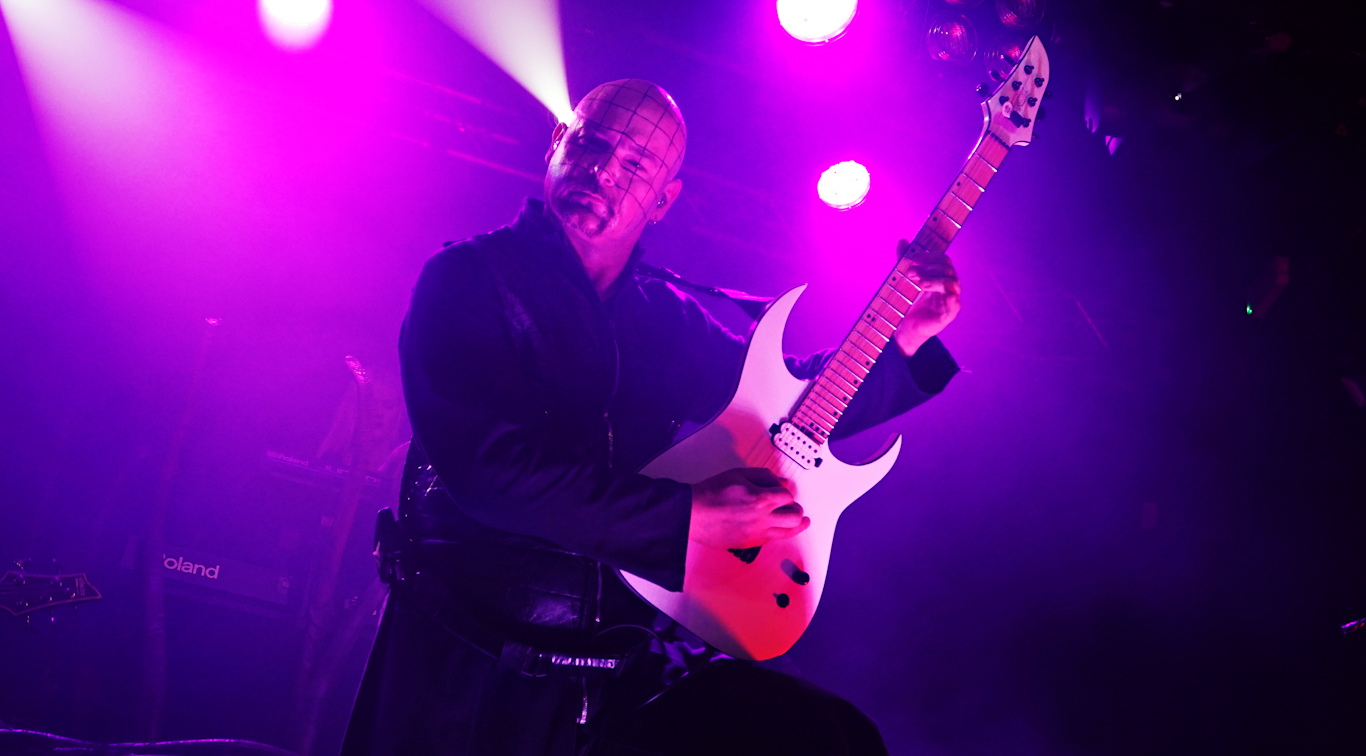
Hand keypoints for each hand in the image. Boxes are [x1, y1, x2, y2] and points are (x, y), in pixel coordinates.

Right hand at [689, 468, 808, 548]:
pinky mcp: (748, 543)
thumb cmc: (712, 493)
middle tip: (795, 508)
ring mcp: (755, 534)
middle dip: (797, 511)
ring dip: (796, 526)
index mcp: (760, 499)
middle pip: (795, 518)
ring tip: (800, 522)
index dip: (787, 493)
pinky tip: (776, 528)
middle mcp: (761, 519)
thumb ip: (764, 476)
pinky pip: (771, 540)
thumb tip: (781, 482)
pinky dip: (777, 533)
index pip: (788, 497)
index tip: (782, 492)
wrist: (692, 513)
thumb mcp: (739, 474)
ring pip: (787, 534)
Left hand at [891, 239, 960, 355]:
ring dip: (935, 280)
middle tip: (910, 273)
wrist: (906, 327)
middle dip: (929, 268)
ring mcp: (951, 298)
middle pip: (948, 268)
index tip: (913, 259)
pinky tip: (931, 292)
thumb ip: (904, 260)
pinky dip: (947, 295)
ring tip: (919, 283)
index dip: (929, 256)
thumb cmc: (909, 302)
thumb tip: (902, 240)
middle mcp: (949, 285)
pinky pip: (955, 301)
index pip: (942, 259)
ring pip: (952, 282)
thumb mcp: (904, 279)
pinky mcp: (950, 313)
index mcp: (940, 275)